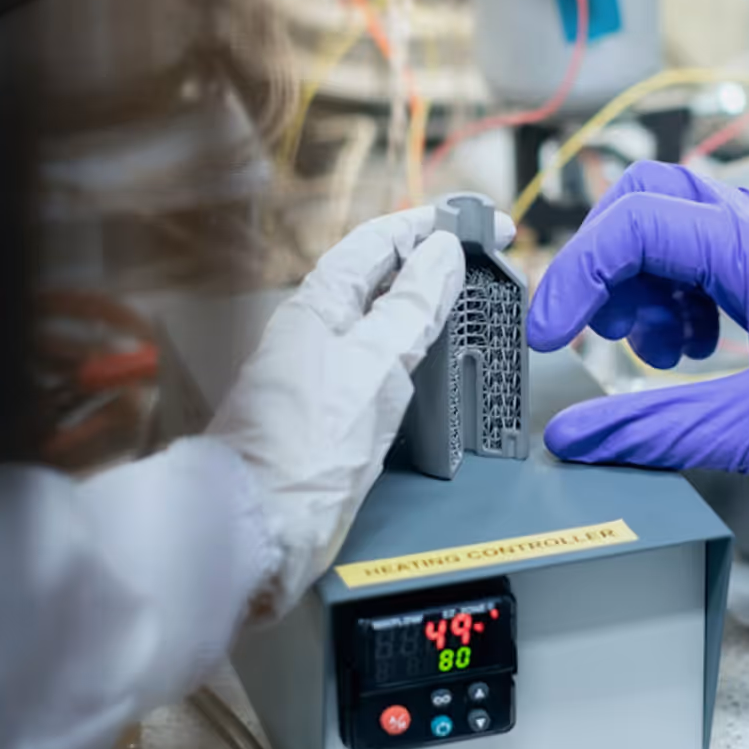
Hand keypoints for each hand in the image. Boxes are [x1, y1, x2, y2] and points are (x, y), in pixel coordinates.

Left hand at [215, 204, 514, 617]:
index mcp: (316, 306)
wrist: (265, 526)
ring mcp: (324, 374)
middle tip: (484, 259)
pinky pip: (380, 363)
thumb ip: (412, 306)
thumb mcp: (375, 363)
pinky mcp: (335, 415)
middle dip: (431, 261)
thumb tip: (441, 253)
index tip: (476, 222)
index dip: (428, 226)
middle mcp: (316, 333)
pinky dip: (414, 350)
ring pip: (381, 320)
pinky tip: (432, 362)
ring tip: (469, 300)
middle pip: (379, 278)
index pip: (377, 242)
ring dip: (425, 304)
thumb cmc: (306, 447)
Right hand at [528, 162, 748, 512]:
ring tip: (654, 353)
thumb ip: (658, 429)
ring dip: (641, 290)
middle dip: (605, 261)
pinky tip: (687, 356)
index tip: (553, 334)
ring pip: (671, 234)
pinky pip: (701, 271)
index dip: (578, 275)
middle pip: (647, 200)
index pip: (634, 224)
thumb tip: (577, 436)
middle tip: (599, 326)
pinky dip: (674, 307)